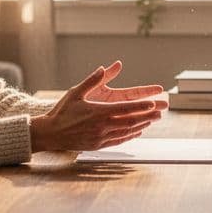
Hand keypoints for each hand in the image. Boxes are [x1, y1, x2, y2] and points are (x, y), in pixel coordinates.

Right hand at [31, 62, 167, 151]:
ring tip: (153, 121)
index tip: (153, 103)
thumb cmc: (62, 111)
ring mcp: (100, 137)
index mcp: (98, 112)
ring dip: (142, 125)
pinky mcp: (98, 145)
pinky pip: (119, 140)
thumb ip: (92, 80)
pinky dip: (130, 136)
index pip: (124, 109)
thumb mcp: (76, 92)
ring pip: (127, 131)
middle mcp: (101, 126)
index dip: (141, 106)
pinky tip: (138, 131)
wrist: (50, 133)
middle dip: (147, 116)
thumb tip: (105, 67)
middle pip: (130, 121)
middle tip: (160, 112)